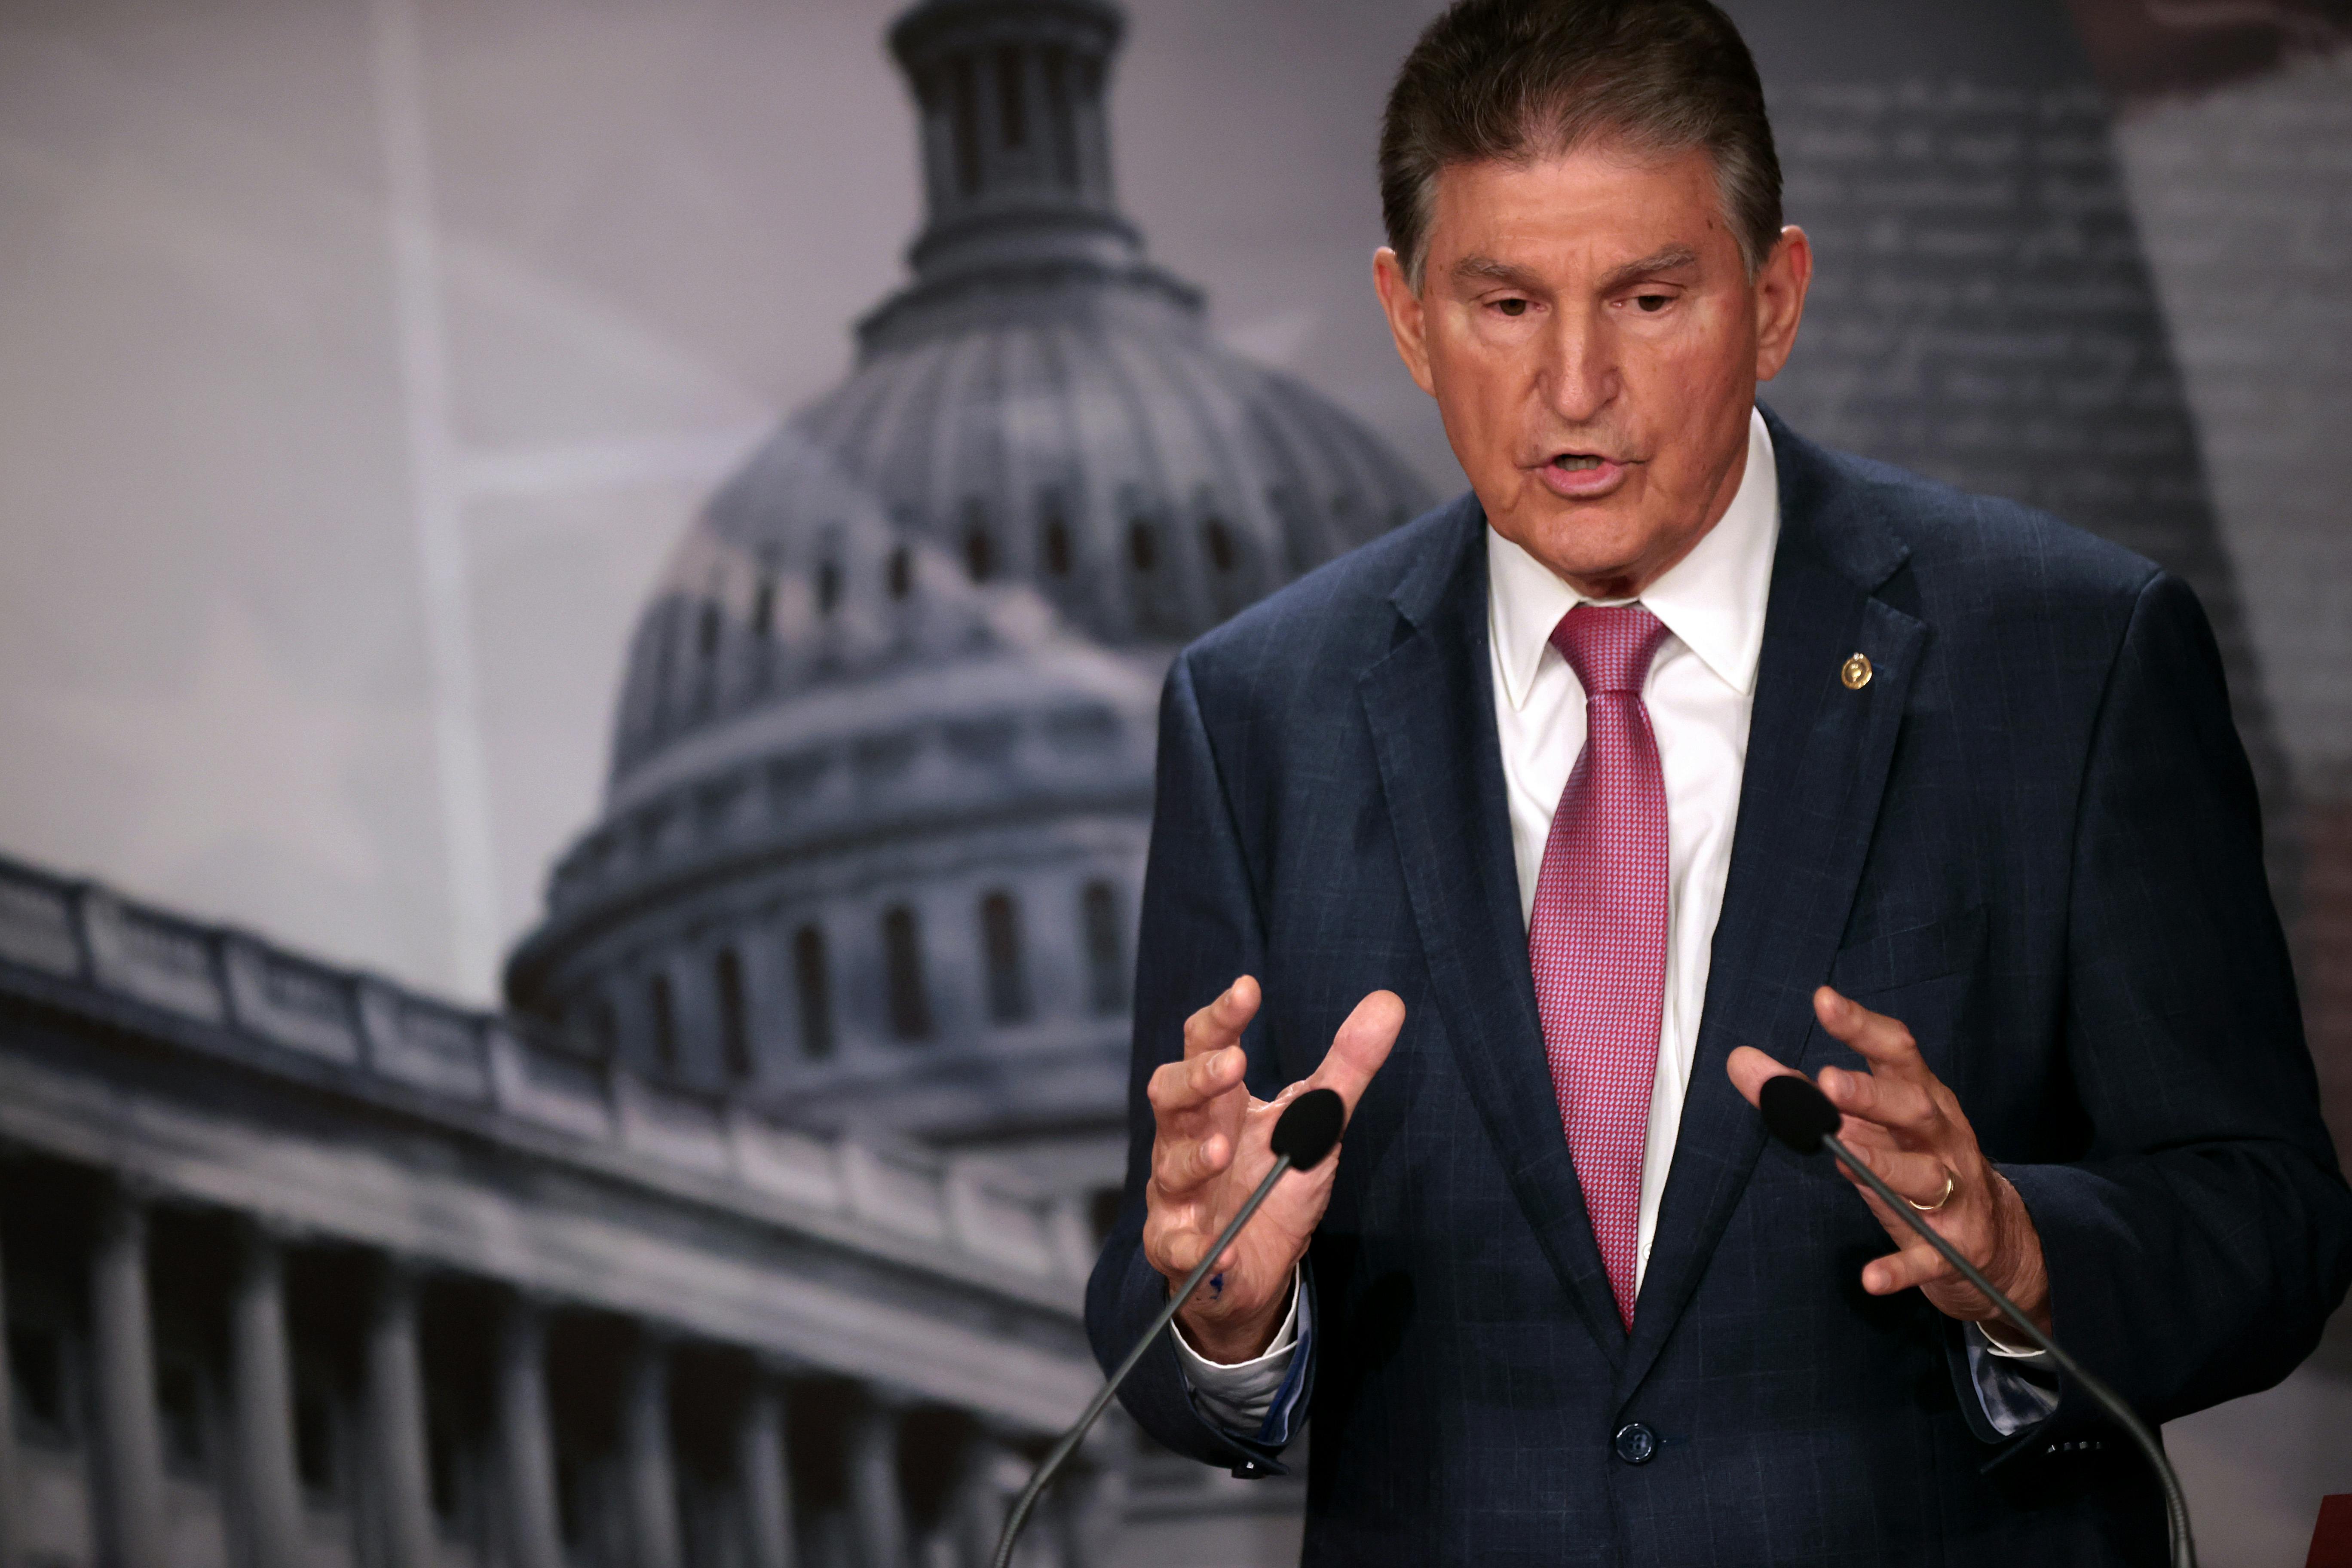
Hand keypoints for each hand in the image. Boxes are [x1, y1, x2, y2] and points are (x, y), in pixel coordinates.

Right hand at [1144, 976, 1403, 1362]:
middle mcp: (1186, 1138)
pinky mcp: (1174, 1248)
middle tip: (1234, 1062)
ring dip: (1195, 1158)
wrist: (1249, 1265)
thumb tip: (1389, 1003)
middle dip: (1197, 1077)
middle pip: (1168, 1093)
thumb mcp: (1317, 1120)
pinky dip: (1199, 1249)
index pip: (1206, 1044)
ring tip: (1224, 1149)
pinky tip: (1223, 1248)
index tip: (1249, 988)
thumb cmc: (1273, 1179)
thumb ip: (1347, 1065)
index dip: (1222, 1017)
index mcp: (1219, 1099)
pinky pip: (1177, 1247)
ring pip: (1169, 1166)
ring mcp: (1176, 1193)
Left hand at [1727, 986, 2050, 1341]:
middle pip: (1916, 1109)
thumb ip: (1804, 1094)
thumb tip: (1741, 1060)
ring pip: (1925, 1178)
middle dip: (1874, 1094)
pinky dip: (1900, 1268)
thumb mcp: (1869, 1124)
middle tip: (1828, 1080)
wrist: (1995, 1240)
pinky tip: (1870, 1278)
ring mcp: (1952, 1195)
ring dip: (1885, 1166)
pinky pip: (1926, 1259)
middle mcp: (1942, 1140)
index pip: (1899, 1053)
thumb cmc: (1917, 1162)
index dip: (1863, 1027)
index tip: (1824, 1001)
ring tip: (1844, 1154)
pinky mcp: (1952, 1249)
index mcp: (1922, 1100)